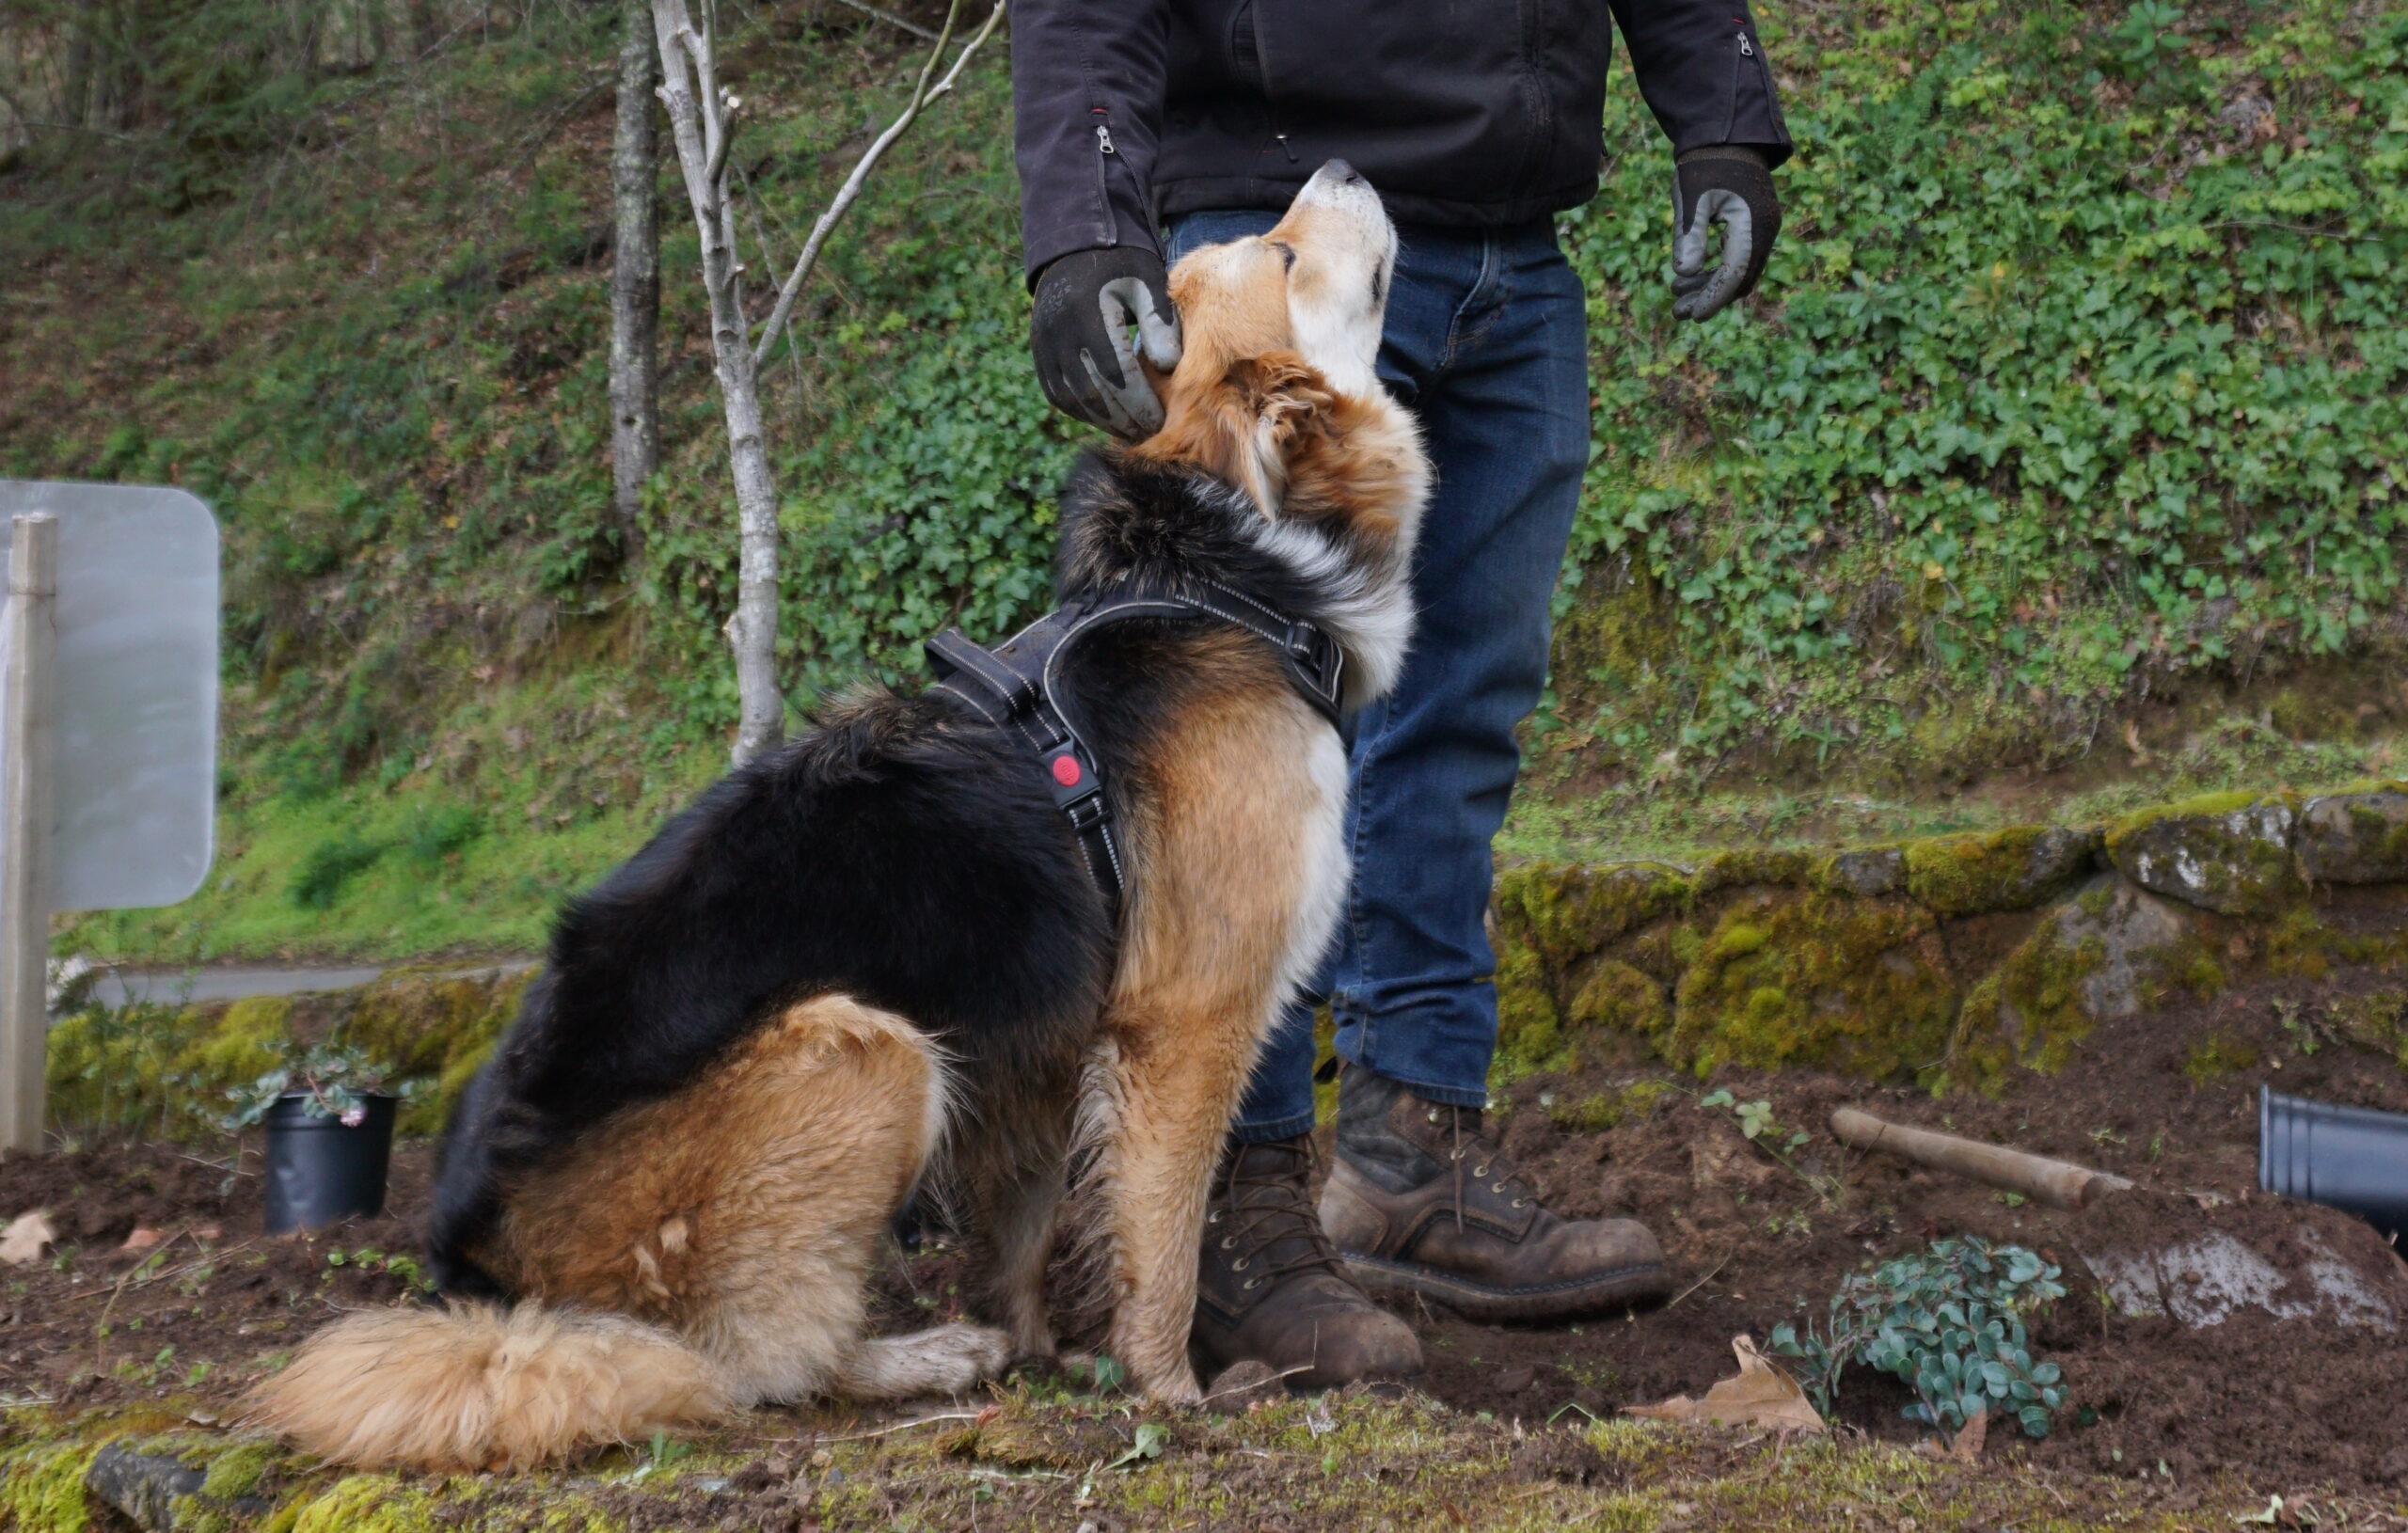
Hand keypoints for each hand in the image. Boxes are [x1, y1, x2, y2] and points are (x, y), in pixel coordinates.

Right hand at [1029, 246, 1182, 437]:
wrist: (1076, 248)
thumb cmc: (1122, 267)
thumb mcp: (1147, 283)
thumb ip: (1159, 322)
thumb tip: (1168, 367)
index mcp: (1090, 314)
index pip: (1116, 374)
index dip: (1138, 403)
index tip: (1159, 421)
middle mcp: (1061, 333)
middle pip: (1093, 392)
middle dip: (1122, 419)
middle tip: (1147, 435)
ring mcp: (1045, 344)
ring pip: (1072, 397)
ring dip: (1101, 420)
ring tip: (1128, 432)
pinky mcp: (1040, 351)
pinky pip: (1057, 393)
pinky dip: (1081, 410)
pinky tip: (1104, 418)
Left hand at [1670, 145, 1780, 320]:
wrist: (1726, 135)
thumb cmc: (1705, 164)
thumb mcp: (1691, 198)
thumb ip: (1689, 235)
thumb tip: (1685, 272)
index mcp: (1752, 225)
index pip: (1734, 274)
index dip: (1713, 298)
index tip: (1692, 316)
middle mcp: (1764, 231)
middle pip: (1739, 279)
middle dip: (1709, 297)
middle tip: (1677, 312)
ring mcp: (1762, 228)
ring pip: (1738, 270)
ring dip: (1709, 284)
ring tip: (1675, 292)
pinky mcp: (1754, 224)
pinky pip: (1737, 256)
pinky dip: (1715, 268)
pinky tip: (1689, 274)